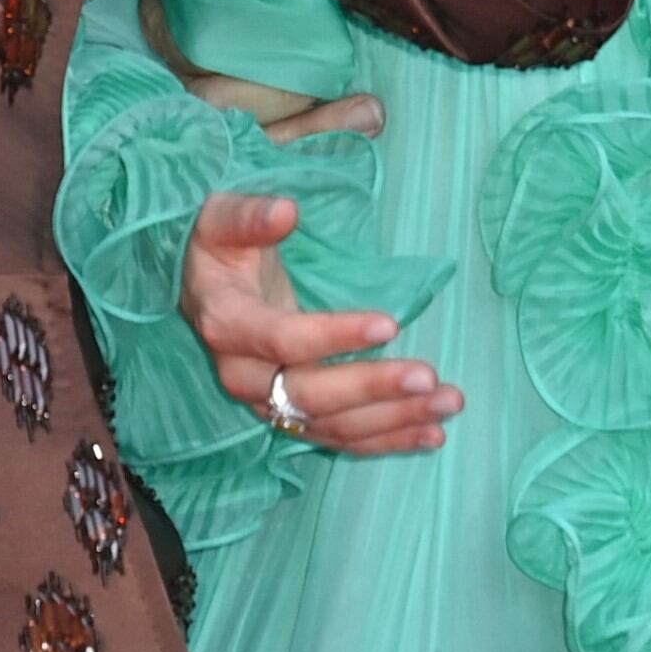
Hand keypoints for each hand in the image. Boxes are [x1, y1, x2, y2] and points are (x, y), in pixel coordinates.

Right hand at [180, 187, 458, 456]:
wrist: (203, 290)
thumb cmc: (219, 248)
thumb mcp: (221, 219)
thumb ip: (250, 216)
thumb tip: (286, 211)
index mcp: (226, 323)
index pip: (282, 339)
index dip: (335, 335)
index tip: (390, 323)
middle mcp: (243, 374)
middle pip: (310, 394)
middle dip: (373, 388)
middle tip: (429, 377)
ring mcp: (266, 402)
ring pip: (331, 424)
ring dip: (393, 420)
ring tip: (448, 403)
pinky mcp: (290, 415)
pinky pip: (339, 437)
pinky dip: (387, 440)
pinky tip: (432, 434)